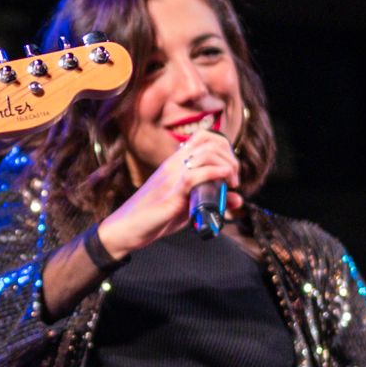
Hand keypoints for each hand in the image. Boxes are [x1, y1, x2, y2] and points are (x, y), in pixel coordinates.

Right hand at [99, 123, 243, 256]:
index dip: (224, 147)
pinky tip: (224, 182)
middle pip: (209, 142)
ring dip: (227, 165)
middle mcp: (174, 164)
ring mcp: (172, 177)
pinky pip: (195, 175)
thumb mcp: (188, 206)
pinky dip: (216, 174)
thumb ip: (211, 199)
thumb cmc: (155, 217)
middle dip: (230, 157)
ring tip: (231, 183)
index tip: (230, 169)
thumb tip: (238, 198)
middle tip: (234, 179)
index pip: (203, 138)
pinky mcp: (171, 193)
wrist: (127, 228)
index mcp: (175, 163)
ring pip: (206, 154)